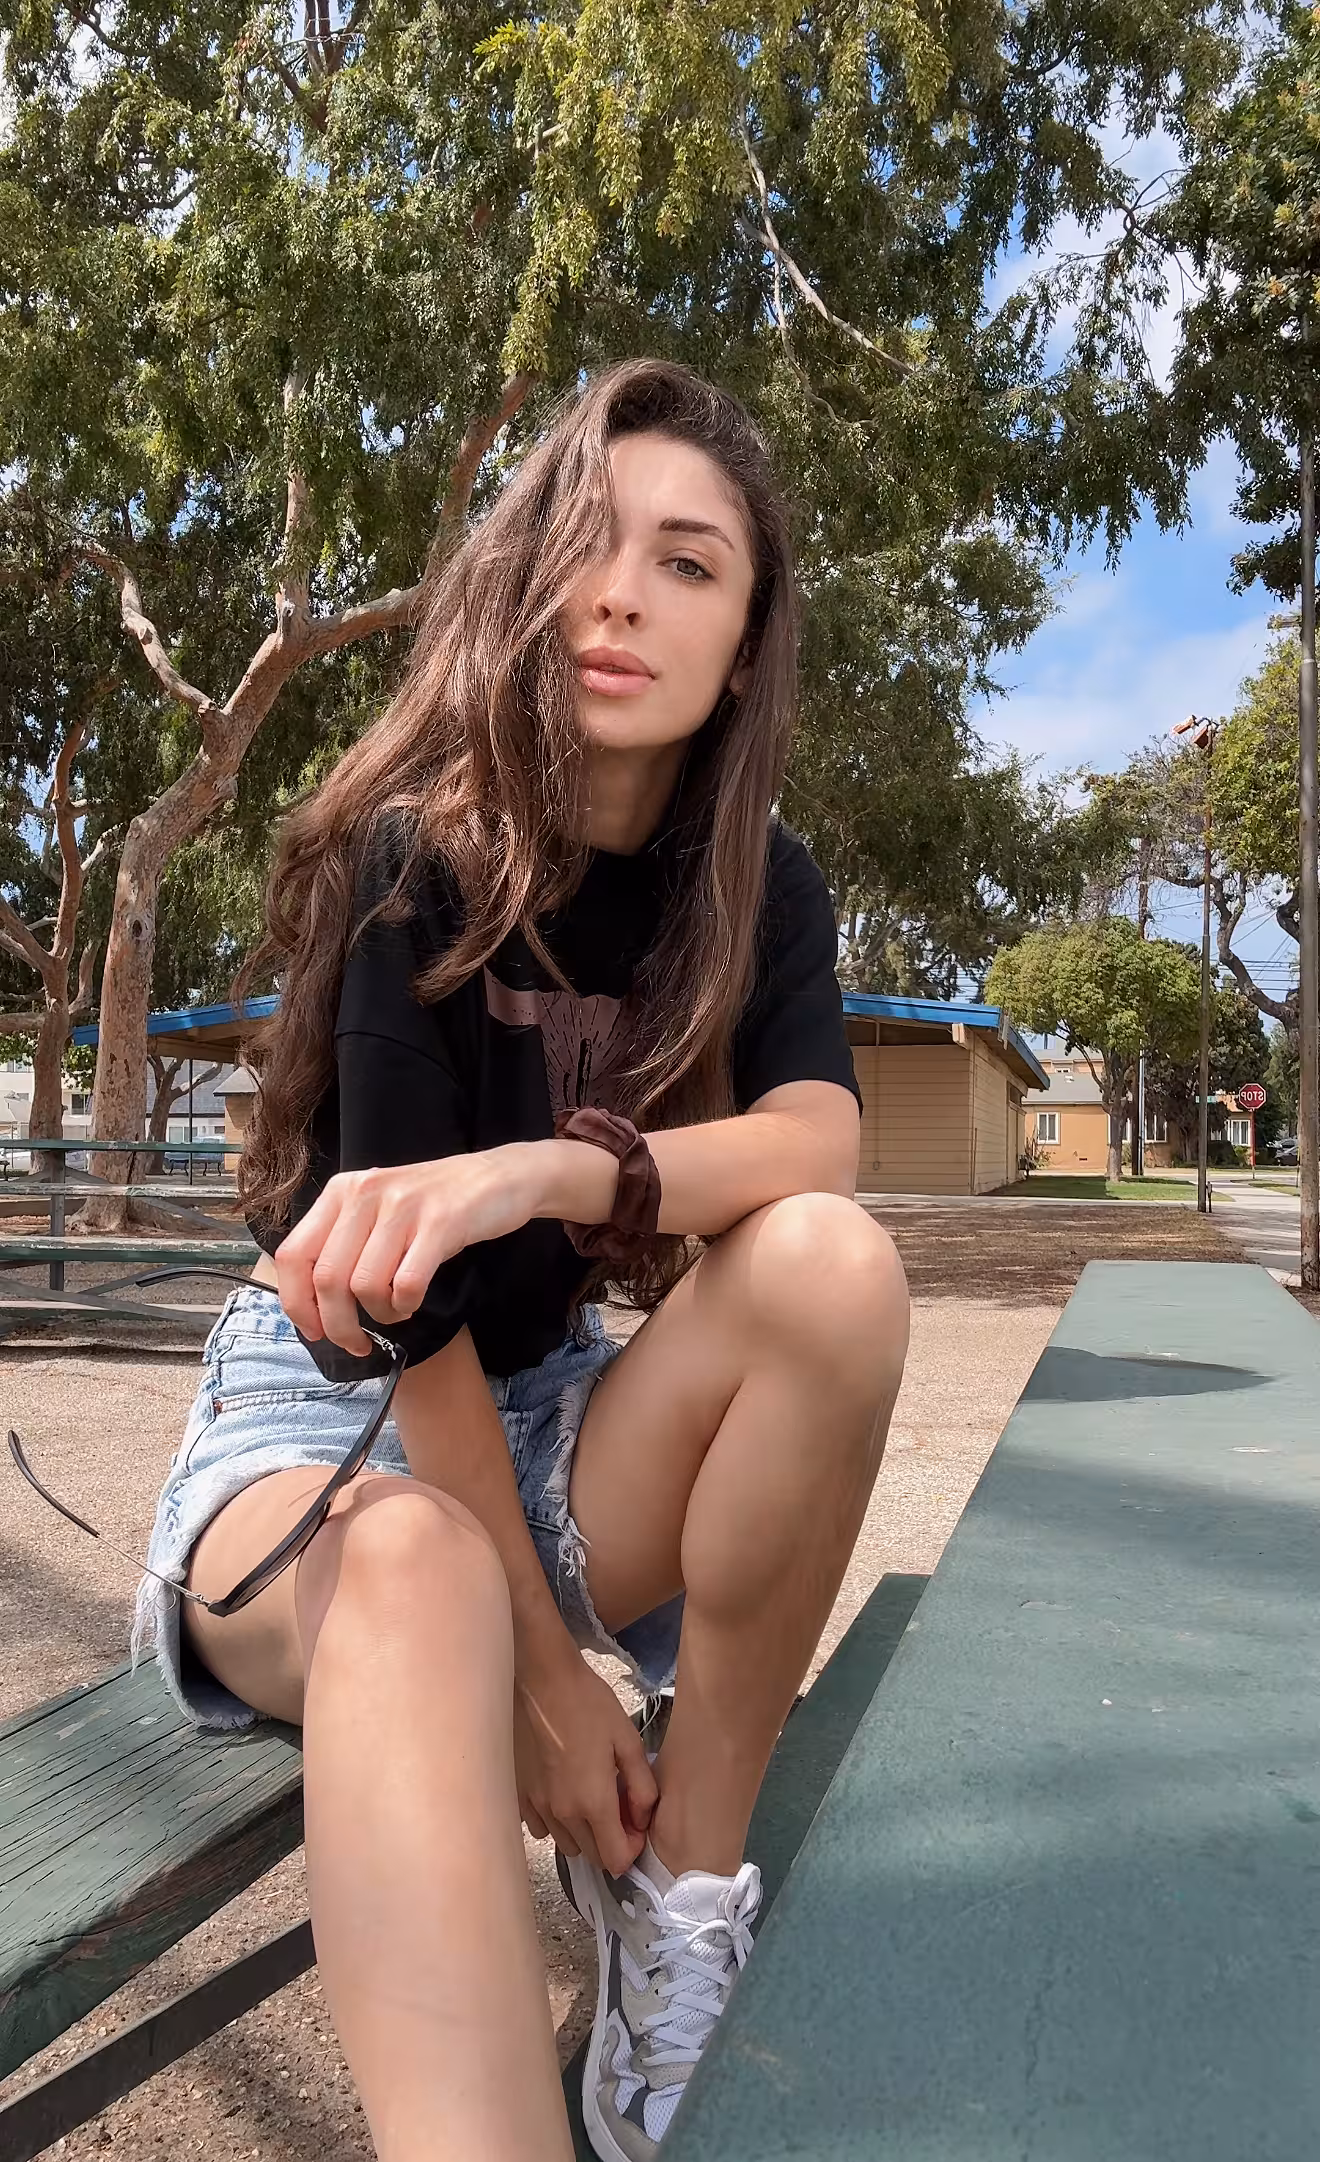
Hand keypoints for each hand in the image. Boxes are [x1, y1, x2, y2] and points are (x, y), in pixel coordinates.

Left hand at [276, 1146, 541, 1353]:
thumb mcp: (377, 1210)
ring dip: (378, 1316)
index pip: (294, 1255)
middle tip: (357, 1343)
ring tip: (394, 1312)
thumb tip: (312, 1304)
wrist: (500, 1177)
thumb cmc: (434, 1203)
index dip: (297, 1303)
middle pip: (328, 1279)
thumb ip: (342, 1243)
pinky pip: (407, 1284)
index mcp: (341, 1193)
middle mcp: (364, 1195)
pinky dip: (406, 1305)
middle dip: (338, 1326)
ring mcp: (403, 1207)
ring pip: (365, 1286)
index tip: (314, 1331)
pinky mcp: (441, 1223)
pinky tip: (413, 1301)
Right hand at [514, 1644, 657, 1875]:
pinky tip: (563, 1791)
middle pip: (592, 1856)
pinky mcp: (520, 1795)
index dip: (631, 1847)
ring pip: (566, 1844)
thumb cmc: (590, 1705)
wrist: (543, 1681)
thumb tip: (642, 1819)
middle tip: (617, 1804)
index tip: (635, 1820)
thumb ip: (642, 1787)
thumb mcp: (628, 1741)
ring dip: (583, 1832)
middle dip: (610, 1840)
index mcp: (594, 1803)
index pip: (615, 1860)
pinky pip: (542, 1828)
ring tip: (589, 1796)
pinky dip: (556, 1821)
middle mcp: (563, 1814)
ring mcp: (537, 1806)